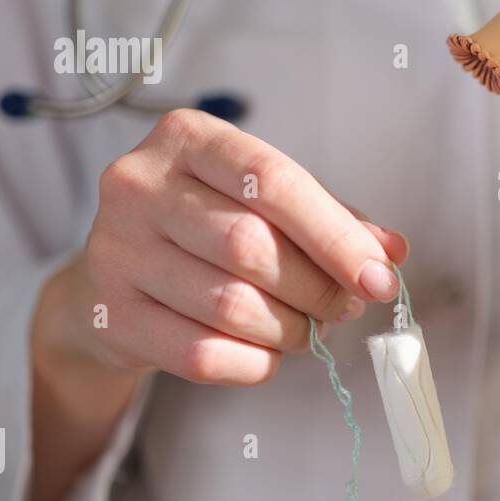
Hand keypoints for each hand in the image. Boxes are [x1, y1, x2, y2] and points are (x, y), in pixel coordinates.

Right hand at [27, 108, 407, 500]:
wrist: (114, 276)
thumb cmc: (208, 227)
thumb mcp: (268, 203)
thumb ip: (333, 221)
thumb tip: (390, 252)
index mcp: (187, 138)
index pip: (272, 181)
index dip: (335, 236)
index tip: (379, 277)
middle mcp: (139, 186)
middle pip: (251, 246)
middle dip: (317, 288)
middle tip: (344, 306)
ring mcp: (115, 252)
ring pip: (230, 306)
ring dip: (290, 329)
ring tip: (306, 327)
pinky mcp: (109, 316)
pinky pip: (202, 355)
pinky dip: (254, 362)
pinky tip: (266, 352)